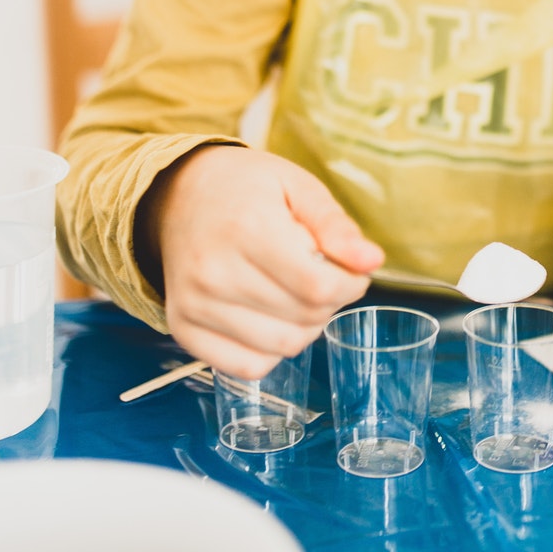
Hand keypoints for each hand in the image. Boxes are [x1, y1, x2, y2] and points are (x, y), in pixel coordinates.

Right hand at [143, 145, 383, 378]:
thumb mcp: (298, 186)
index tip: (350, 269)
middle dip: (330, 301)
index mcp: (247, 228)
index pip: (318, 286)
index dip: (350, 284)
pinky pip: (248, 366)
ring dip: (306, 327)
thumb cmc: (246, 188)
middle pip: (305, 318)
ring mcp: (194, 304)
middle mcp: (214, 272)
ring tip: (296, 293)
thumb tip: (372, 261)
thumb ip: (336, 226)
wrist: (180, 194)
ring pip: (282, 347)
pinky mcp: (183, 328)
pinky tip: (271, 316)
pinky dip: (272, 351)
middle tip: (320, 274)